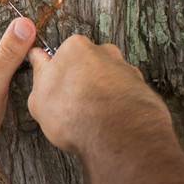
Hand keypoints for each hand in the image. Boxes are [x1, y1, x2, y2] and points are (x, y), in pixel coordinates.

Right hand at [27, 35, 171, 155]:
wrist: (118, 136)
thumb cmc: (74, 113)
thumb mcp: (39, 97)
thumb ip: (39, 73)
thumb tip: (38, 59)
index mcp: (76, 47)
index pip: (63, 53)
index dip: (58, 72)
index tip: (55, 87)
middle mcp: (105, 52)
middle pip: (90, 62)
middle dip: (83, 79)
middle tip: (73, 103)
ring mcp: (128, 71)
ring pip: (110, 78)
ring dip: (103, 92)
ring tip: (94, 117)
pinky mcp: (145, 91)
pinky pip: (127, 95)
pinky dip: (120, 105)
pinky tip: (111, 122)